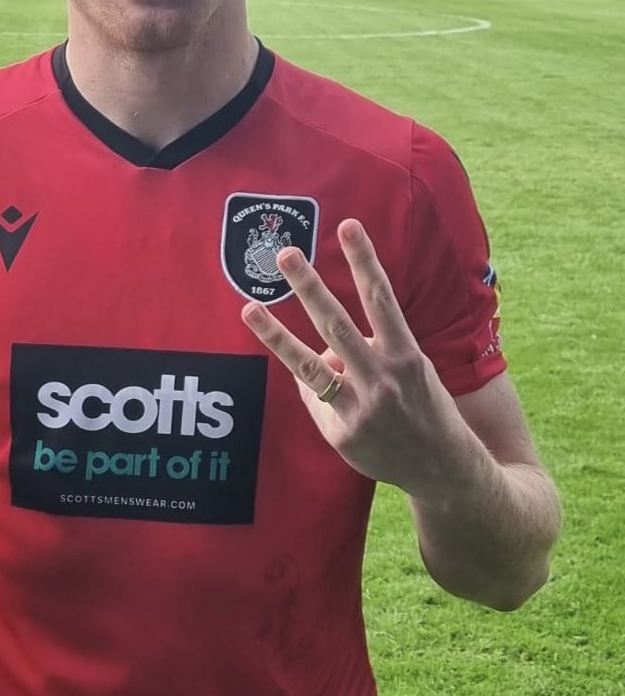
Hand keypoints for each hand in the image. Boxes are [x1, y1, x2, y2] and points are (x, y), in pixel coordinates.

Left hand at [241, 219, 472, 494]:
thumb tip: (321, 349)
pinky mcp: (342, 433)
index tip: (348, 226)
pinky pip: (316, 397)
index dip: (364, 261)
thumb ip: (368, 352)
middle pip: (337, 324)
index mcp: (405, 354)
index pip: (381, 298)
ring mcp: (360, 408)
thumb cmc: (423, 407)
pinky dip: (315, 389)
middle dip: (309, 287)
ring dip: (276, 334)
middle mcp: (383, 378)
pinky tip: (333, 394)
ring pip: (310, 365)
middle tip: (286, 253)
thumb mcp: (410, 370)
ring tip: (250, 308)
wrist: (445, 470)